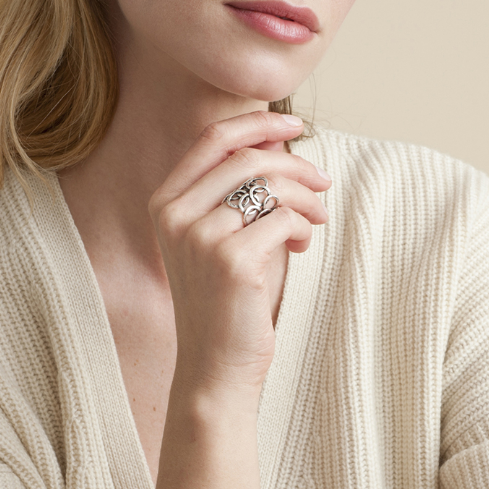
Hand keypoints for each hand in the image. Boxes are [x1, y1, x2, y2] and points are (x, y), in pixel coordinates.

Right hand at [149, 109, 330, 393]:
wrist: (215, 366)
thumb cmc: (225, 303)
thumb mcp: (222, 239)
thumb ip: (239, 192)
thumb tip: (279, 141)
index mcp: (165, 205)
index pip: (212, 140)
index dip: (258, 123)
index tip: (295, 126)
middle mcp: (175, 216)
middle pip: (248, 157)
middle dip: (296, 165)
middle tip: (323, 184)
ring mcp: (200, 237)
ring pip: (270, 184)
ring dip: (306, 198)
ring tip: (316, 220)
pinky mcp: (232, 260)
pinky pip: (284, 217)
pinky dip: (305, 225)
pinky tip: (304, 244)